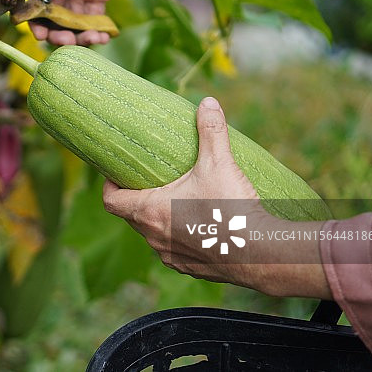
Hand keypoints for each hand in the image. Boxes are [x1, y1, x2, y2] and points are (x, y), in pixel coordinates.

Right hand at [30, 0, 172, 45]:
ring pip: (71, 19)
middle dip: (56, 30)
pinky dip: (95, 31)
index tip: (40, 31)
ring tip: (94, 39)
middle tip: (68, 42)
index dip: (36, 11)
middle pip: (52, 10)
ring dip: (77, 34)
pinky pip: (92, 19)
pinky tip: (105, 37)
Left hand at [102, 97, 331, 298]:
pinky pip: (174, 250)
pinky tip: (196, 225)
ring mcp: (170, 255)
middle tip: (150, 180)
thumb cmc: (231, 209)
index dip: (110, 185)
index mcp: (150, 211)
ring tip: (175, 200)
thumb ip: (210, 131)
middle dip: (137, 198)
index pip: (111, 201)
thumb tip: (207, 102)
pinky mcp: (190, 268)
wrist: (262, 253)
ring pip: (153, 235)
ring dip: (158, 219)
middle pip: (131, 216)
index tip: (117, 173)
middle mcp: (154, 237)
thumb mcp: (219, 163)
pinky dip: (179, 237)